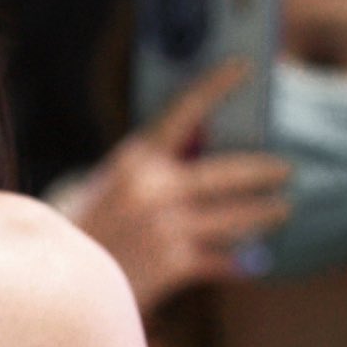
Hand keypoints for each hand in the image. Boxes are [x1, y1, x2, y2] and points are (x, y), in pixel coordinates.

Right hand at [60, 62, 290, 317]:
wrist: (58, 279)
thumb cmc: (88, 223)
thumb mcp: (113, 182)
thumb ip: (154, 167)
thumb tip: (206, 152)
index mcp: (135, 158)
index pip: (184, 111)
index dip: (216, 85)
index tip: (245, 67)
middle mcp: (153, 189)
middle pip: (226, 173)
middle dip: (262, 171)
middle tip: (287, 168)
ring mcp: (165, 227)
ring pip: (233, 219)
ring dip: (264, 214)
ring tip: (282, 210)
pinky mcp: (172, 264)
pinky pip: (220, 259)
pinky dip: (239, 261)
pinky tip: (255, 261)